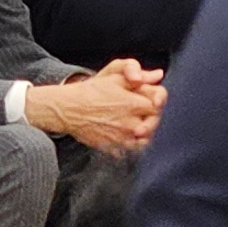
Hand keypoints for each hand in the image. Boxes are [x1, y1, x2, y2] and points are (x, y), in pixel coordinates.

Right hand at [34, 63, 163, 150]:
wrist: (69, 109)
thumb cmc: (91, 91)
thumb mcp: (114, 77)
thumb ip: (138, 76)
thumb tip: (158, 75)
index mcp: (133, 104)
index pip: (156, 107)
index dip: (154, 104)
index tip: (148, 103)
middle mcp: (130, 123)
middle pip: (152, 125)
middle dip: (150, 120)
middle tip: (142, 116)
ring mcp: (122, 137)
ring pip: (144, 141)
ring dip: (143, 134)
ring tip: (136, 127)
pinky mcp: (113, 147)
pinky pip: (130, 151)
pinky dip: (132, 145)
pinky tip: (126, 136)